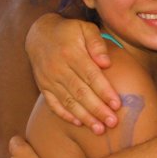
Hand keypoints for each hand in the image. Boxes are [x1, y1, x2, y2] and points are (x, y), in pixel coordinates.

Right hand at [26, 14, 118, 133]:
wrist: (39, 34)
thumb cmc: (69, 32)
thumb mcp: (85, 28)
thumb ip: (97, 43)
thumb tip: (106, 63)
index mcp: (71, 53)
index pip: (90, 75)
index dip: (104, 91)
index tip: (117, 104)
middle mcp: (58, 68)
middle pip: (80, 92)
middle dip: (97, 109)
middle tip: (113, 122)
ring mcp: (49, 79)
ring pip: (68, 101)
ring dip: (85, 117)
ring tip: (99, 129)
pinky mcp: (43, 87)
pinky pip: (53, 104)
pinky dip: (65, 115)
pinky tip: (79, 123)